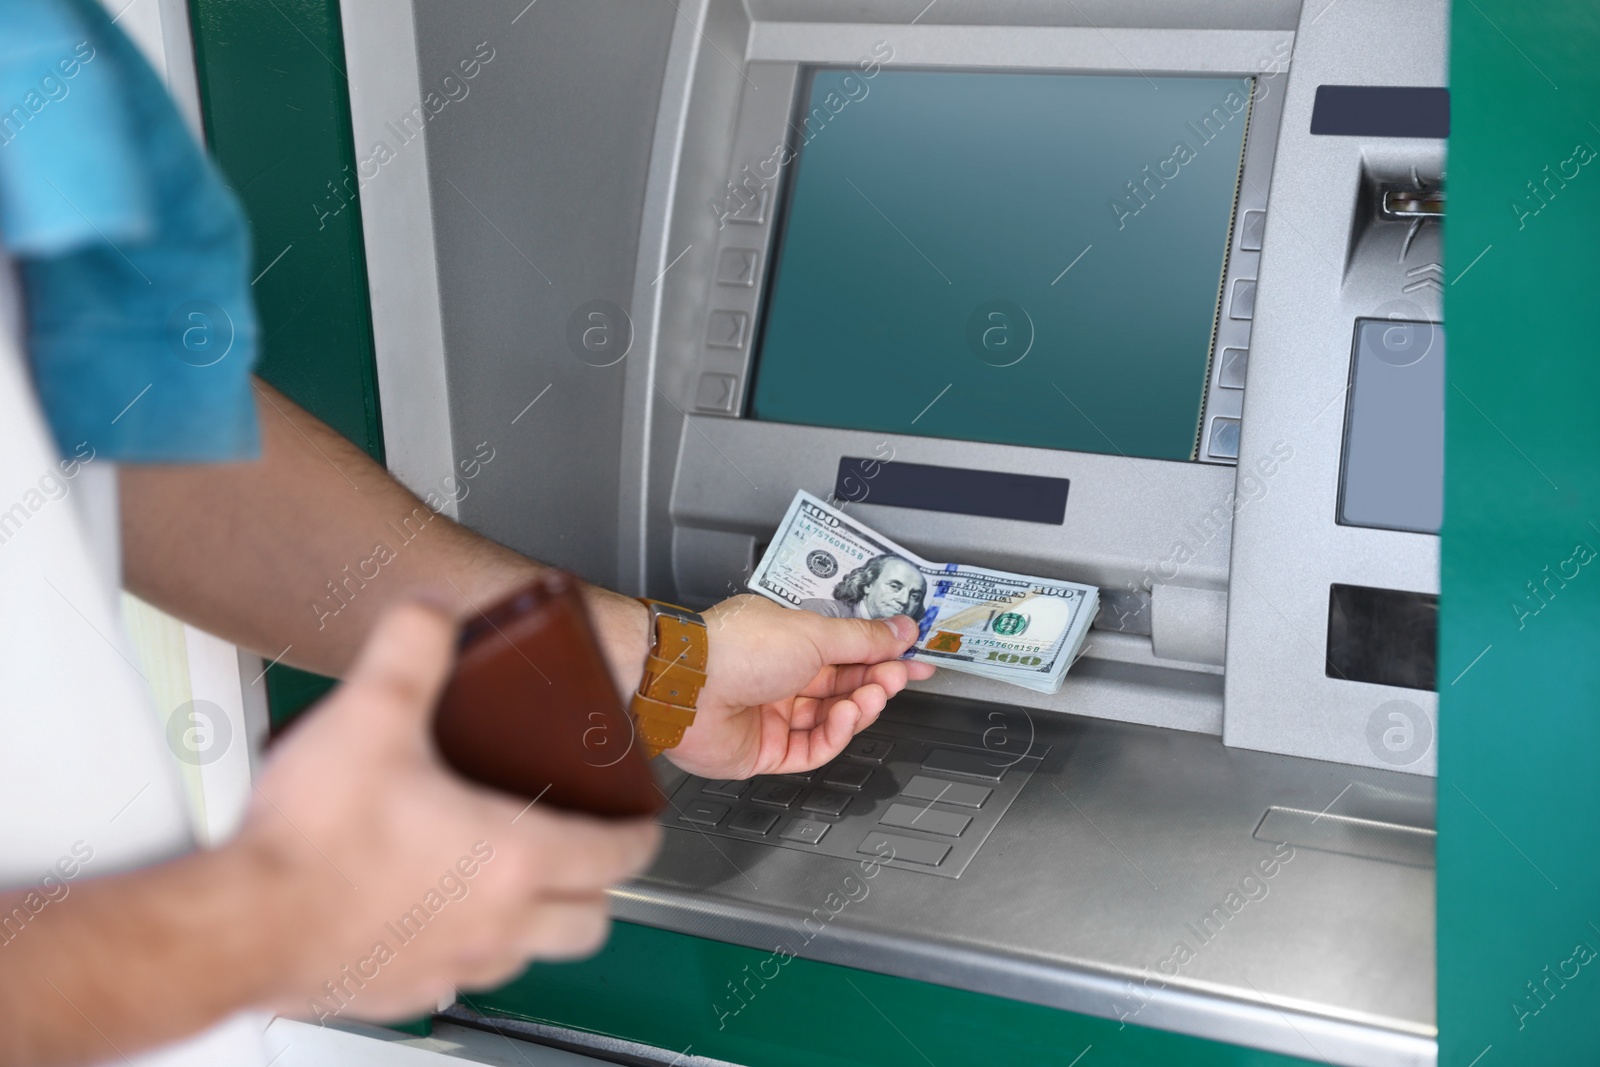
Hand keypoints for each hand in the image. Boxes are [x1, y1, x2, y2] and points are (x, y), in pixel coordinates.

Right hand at [238, 600, 659, 1022]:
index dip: (640, 834)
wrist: (237, 926)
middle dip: (599, 889)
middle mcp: (496, 922)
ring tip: (516, 885)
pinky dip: (470, 950)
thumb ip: (411, 648)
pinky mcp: (403, 991)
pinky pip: (463, 978)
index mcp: (512, 858)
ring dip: (538, 923)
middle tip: (587, 858)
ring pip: (531, 957)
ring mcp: (452, 965)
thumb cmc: (310, 843)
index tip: (643, 824)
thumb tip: (430, 611)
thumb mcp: (371, 715)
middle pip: (589, 922)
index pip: (614, 854)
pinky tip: (436, 917)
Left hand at [664, 595, 934, 779]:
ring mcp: (773, 715)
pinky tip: (847, 717)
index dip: (881, 653)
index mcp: (786, 640)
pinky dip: (836, 734)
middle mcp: (779, 676)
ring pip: (832, 718)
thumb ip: (861, 639)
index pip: (845, 649)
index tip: (913, 656)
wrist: (689, 686)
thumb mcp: (813, 633)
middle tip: (900, 676)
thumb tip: (900, 630)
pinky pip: (813, 747)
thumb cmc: (737, 648)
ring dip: (859, 706)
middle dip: (876, 680)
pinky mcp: (766, 751)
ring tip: (875, 695)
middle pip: (842, 684)